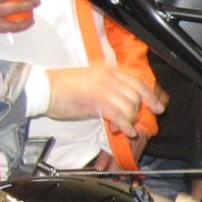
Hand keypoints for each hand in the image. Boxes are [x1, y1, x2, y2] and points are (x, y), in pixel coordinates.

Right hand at [43, 67, 166, 138]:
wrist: (43, 89)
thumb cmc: (62, 88)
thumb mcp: (90, 82)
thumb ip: (108, 89)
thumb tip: (123, 103)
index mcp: (107, 70)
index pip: (137, 82)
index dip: (150, 96)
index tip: (158, 107)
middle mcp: (108, 76)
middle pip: (136, 95)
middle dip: (138, 112)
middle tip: (131, 123)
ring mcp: (103, 87)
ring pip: (130, 105)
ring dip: (128, 120)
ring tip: (120, 127)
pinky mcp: (96, 100)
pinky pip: (119, 114)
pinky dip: (125, 125)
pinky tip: (122, 131)